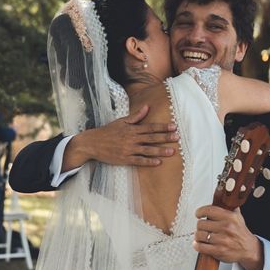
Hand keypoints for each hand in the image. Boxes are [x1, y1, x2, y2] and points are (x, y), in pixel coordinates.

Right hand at [62, 105, 178, 169]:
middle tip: (178, 137)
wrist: (92, 143)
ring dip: (161, 151)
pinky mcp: (124, 159)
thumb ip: (136, 116)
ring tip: (172, 151)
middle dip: (165, 138)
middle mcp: (131, 138)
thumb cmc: (107, 132)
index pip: (150, 127)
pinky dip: (148, 161)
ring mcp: (128, 149)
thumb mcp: (121, 121)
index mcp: (131, 129)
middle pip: (151, 138)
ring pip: (147, 150)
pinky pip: (139, 161)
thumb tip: (147, 107)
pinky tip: (158, 162)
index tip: (174, 127)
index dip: (163, 127)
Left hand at [193, 205, 263, 269]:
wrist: (249, 249)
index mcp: (230, 217)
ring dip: (198, 236)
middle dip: (200, 225)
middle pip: (201, 223)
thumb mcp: (238, 217)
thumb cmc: (241, 233)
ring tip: (201, 235)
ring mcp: (222, 240)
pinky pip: (201, 246)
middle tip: (202, 227)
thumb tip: (221, 196)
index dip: (200, 212)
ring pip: (199, 235)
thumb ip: (229, 207)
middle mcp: (226, 227)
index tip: (198, 214)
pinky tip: (198, 243)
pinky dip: (197, 245)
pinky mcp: (219, 251)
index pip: (208, 210)